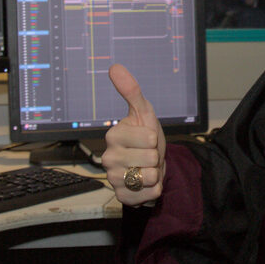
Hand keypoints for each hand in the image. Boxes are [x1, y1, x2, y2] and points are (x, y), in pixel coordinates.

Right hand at [104, 64, 165, 205]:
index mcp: (113, 136)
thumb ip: (131, 91)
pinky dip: (154, 190)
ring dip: (155, 173)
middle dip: (155, 157)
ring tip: (146, 168)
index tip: (146, 140)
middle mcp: (108, 158)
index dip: (154, 139)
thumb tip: (115, 67)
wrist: (150, 165)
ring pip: (150, 177)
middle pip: (150, 159)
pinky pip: (149, 195)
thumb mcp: (144, 113)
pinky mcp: (122, 196)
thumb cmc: (145, 138)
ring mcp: (114, 178)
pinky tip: (146, 183)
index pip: (149, 138)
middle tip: (147, 155)